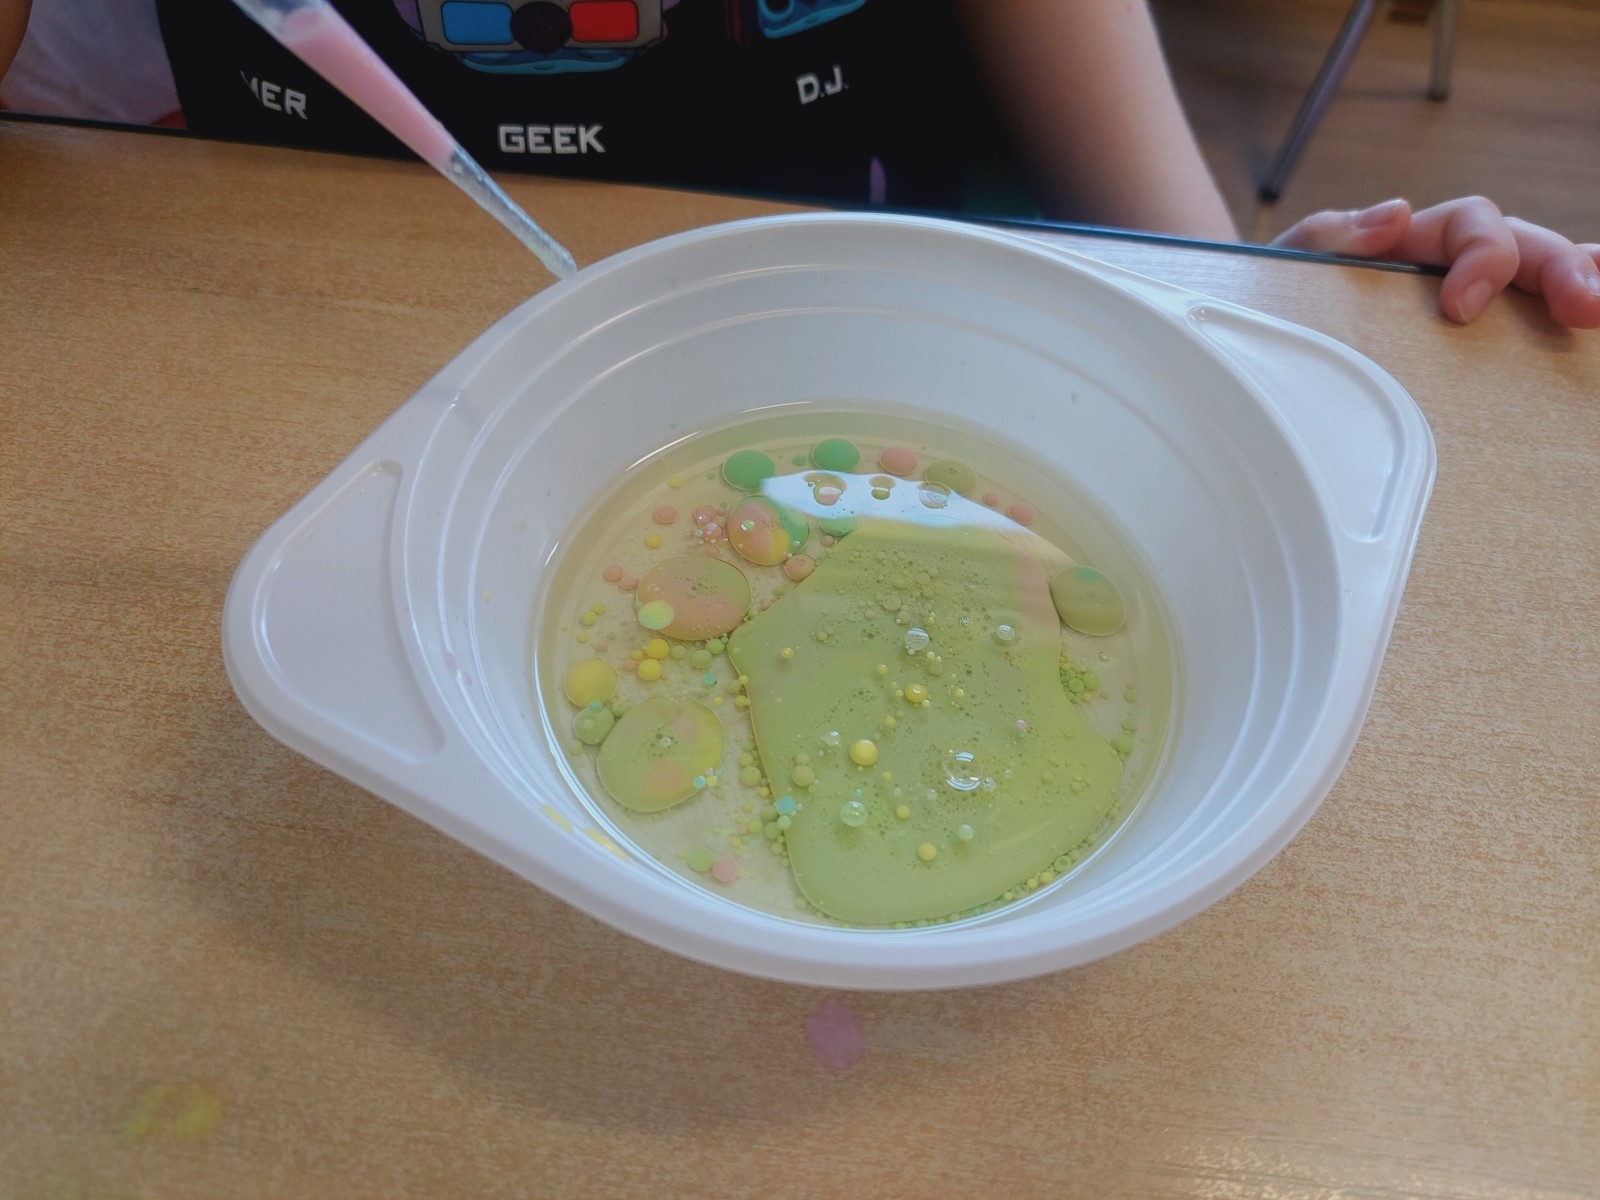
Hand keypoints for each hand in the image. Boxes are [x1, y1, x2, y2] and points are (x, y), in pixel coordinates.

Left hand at [1271, 197, 1599, 328]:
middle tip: (1585, 309)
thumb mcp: (1289, 264)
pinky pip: (1533, 336)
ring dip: (1586, 288)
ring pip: (1549, 283)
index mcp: (1416, 241)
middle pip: (1532, 249)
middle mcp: (1456, 267)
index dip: (1482, 257)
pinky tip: (1591, 353)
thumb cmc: (1282, 298)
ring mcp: (1476, 307)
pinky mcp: (1478, 352)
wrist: (1262, 339)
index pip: (1473, 225)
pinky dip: (1568, 340)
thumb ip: (1330, 236)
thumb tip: (1392, 214)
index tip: (1460, 309)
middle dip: (1567, 271)